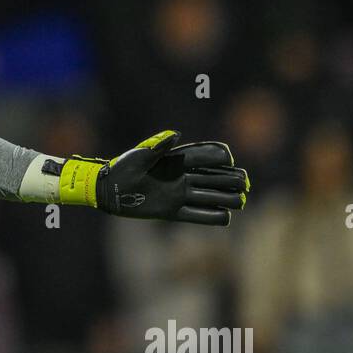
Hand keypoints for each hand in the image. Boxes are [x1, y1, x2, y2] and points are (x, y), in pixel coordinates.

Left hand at [62, 129, 249, 225]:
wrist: (108, 190)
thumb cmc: (122, 168)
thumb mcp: (139, 156)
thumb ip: (157, 147)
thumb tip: (176, 135)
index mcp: (176, 160)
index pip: (204, 156)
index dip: (218, 156)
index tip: (228, 160)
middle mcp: (181, 177)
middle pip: (213, 177)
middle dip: (230, 179)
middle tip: (244, 184)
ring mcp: (178, 194)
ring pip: (208, 196)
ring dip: (226, 198)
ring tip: (241, 201)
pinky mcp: (171, 211)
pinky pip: (195, 215)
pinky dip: (211, 216)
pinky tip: (225, 218)